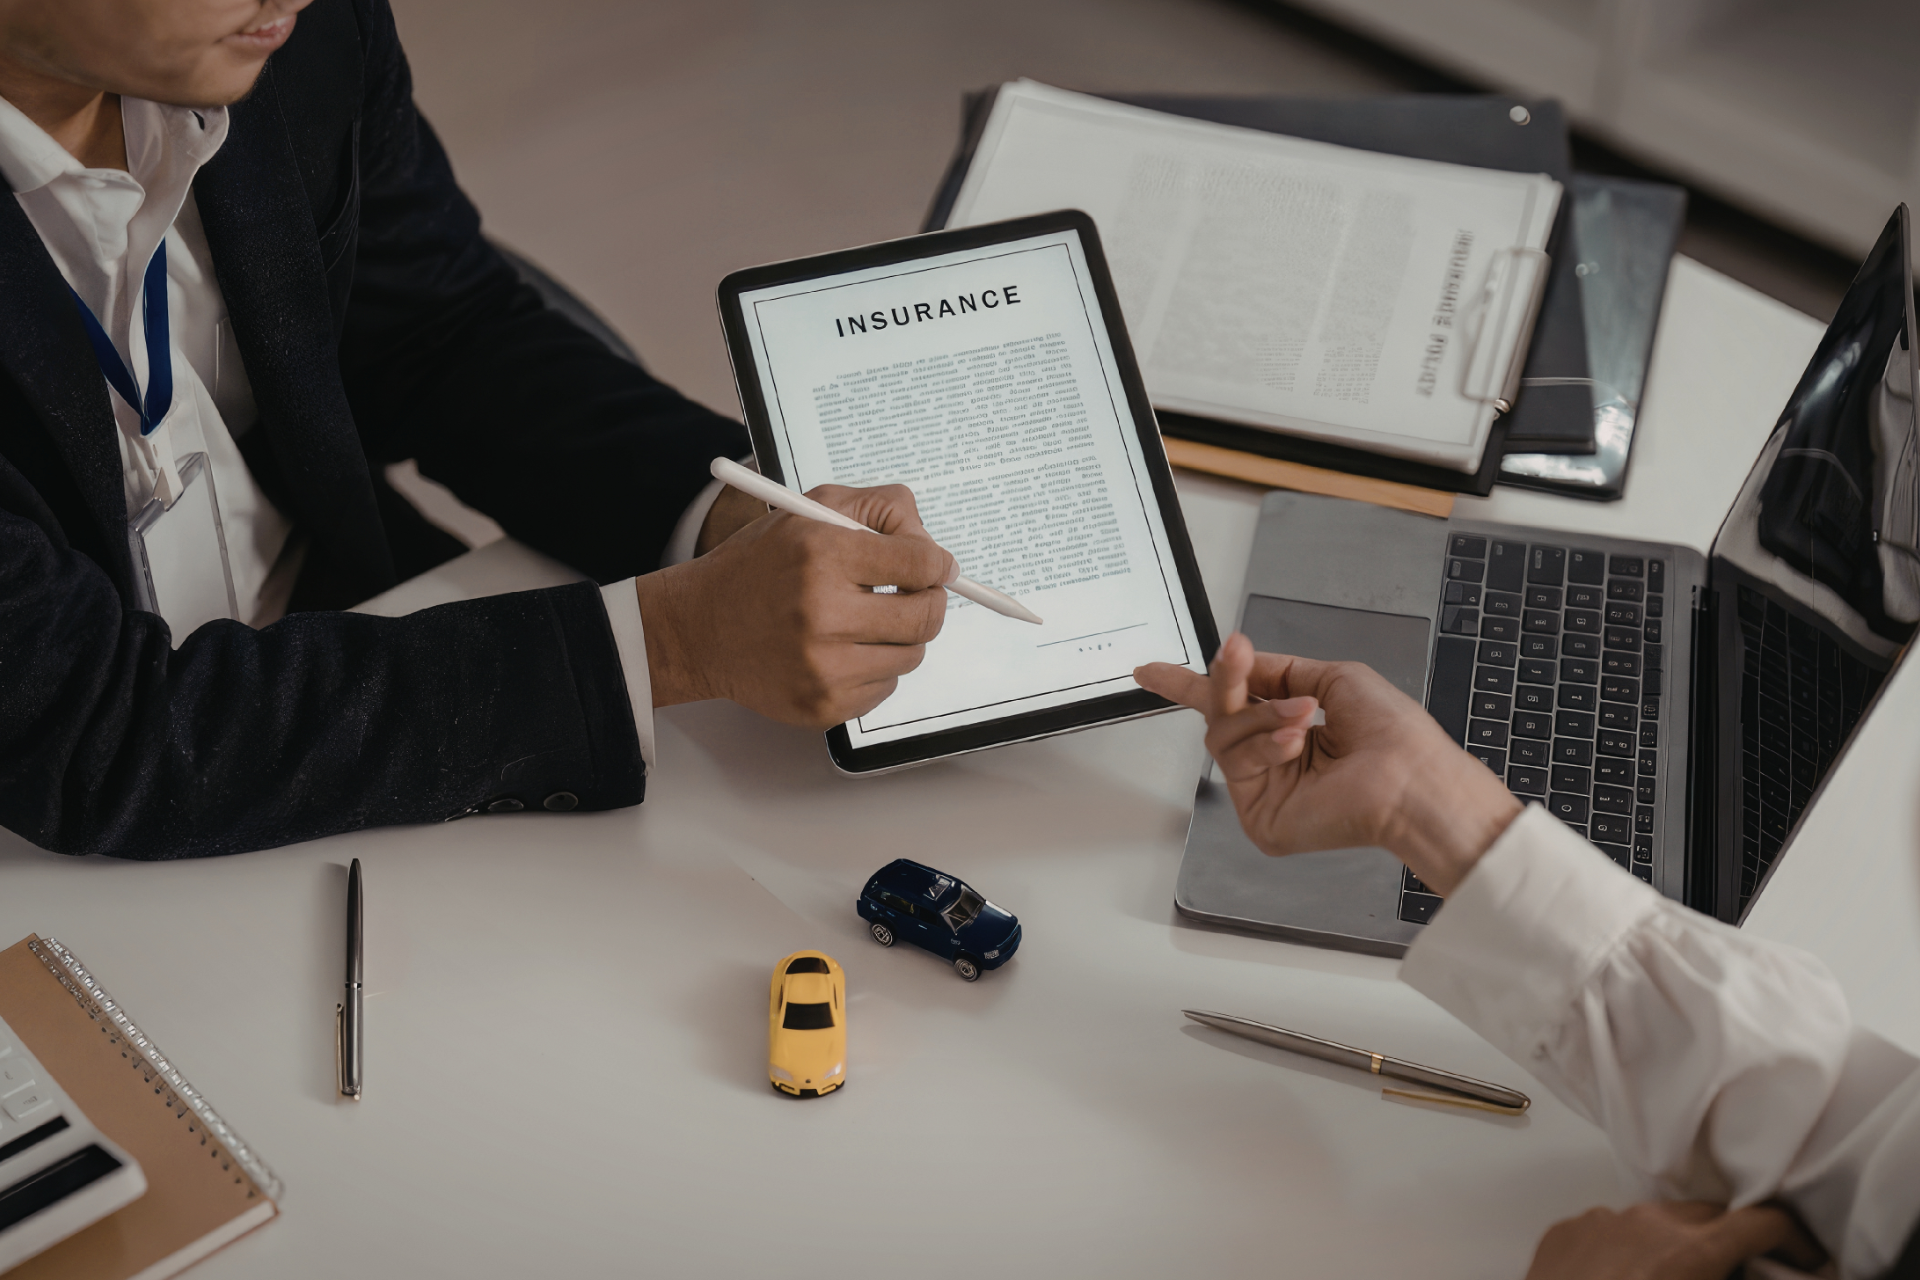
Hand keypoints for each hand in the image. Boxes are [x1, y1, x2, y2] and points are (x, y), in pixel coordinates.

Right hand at [635, 483, 956, 727]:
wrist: (700, 627)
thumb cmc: (759, 566)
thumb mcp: (811, 510)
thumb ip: (880, 511)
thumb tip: (935, 549)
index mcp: (822, 555)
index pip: (920, 563)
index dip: (938, 564)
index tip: (937, 567)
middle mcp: (822, 613)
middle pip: (926, 616)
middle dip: (928, 601)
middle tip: (915, 595)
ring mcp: (823, 666)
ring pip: (911, 655)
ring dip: (899, 637)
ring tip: (863, 621)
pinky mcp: (822, 704)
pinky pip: (885, 688)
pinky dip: (874, 668)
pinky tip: (841, 650)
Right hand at [1134, 633, 1519, 894]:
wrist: (1411, 778)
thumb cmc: (1393, 734)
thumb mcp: (1333, 678)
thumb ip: (1280, 670)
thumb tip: (1243, 661)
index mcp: (1292, 729)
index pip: (1233, 704)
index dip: (1191, 685)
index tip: (1151, 672)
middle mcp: (1275, 761)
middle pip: (1220, 714)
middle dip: (1226, 682)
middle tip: (1235, 656)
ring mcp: (1265, 791)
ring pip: (1223, 737)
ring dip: (1262, 716)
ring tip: (1305, 716)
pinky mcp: (1260, 818)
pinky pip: (1237, 765)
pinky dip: (1266, 747)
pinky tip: (1298, 747)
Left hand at [1525, 1201, 1824, 1279]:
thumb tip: (1753, 1276)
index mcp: (1691, 1250)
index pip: (1761, 1220)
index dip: (1792, 1238)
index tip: (1802, 1257)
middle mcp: (1647, 1222)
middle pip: (1709, 1215)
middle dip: (1730, 1239)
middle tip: (1738, 1272)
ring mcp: (1602, 1219)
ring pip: (1656, 1219)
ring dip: (1675, 1242)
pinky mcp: (1567, 1227)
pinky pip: (1610, 1226)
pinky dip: (1627, 1245)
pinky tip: (1623, 1279)